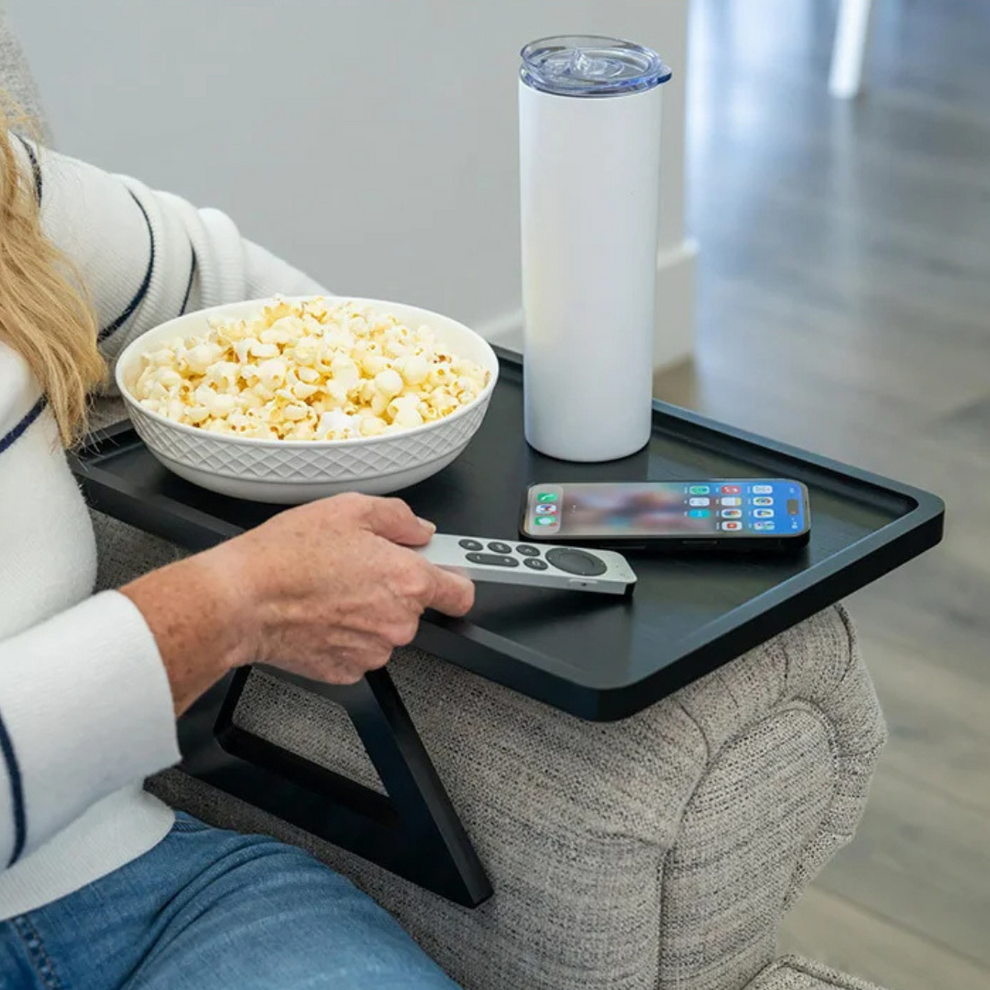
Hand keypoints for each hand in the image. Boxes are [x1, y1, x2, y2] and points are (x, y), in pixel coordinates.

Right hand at [121, 493, 473, 713]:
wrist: (240, 600)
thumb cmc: (286, 554)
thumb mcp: (350, 508)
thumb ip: (399, 518)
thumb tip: (420, 530)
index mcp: (407, 580)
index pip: (462, 592)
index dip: (454, 578)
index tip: (451, 572)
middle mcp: (397, 621)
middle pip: (415, 607)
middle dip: (394, 588)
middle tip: (358, 566)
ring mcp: (372, 650)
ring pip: (384, 630)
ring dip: (367, 612)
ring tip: (329, 587)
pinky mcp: (345, 670)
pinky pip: (358, 649)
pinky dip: (344, 634)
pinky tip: (319, 612)